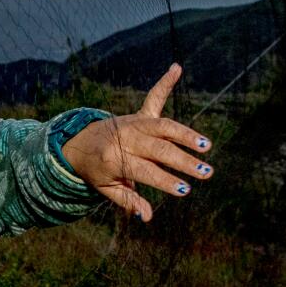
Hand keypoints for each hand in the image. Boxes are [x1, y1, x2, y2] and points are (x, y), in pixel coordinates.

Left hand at [61, 63, 213, 221]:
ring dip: (186, 134)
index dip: (166, 181)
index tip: (185, 189)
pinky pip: (153, 96)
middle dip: (184, 162)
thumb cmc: (97, 170)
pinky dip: (165, 82)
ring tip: (206, 145)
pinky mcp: (139, 114)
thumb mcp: (108, 189)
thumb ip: (128, 202)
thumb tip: (147, 217)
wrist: (79, 143)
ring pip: (163, 126)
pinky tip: (176, 68)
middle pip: (160, 150)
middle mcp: (126, 138)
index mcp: (116, 160)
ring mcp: (133, 123)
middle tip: (206, 172)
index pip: (146, 172)